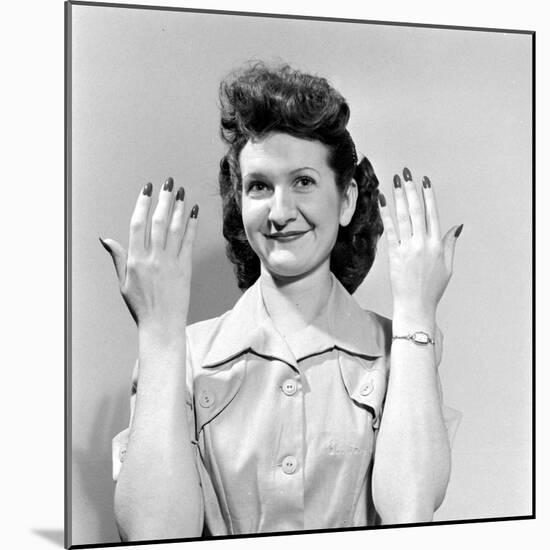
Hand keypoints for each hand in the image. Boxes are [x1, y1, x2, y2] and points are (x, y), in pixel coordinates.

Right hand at [100, 178, 198, 331]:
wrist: (161, 325)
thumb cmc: (141, 306)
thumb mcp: (123, 282)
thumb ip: (118, 258)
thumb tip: (106, 239)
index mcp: (135, 260)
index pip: (138, 224)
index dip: (143, 204)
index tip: (147, 189)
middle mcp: (152, 258)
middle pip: (158, 222)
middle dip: (164, 199)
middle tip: (168, 182)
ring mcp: (170, 263)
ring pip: (174, 229)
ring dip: (179, 208)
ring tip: (182, 192)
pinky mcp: (185, 268)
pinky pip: (188, 242)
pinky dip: (191, 225)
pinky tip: (194, 212)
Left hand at [378, 167, 461, 316]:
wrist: (415, 305)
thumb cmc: (432, 288)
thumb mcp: (447, 266)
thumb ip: (450, 243)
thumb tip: (457, 225)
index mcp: (437, 245)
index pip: (432, 214)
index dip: (428, 195)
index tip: (424, 180)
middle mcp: (423, 244)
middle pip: (417, 210)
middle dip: (411, 190)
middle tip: (407, 173)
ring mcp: (408, 249)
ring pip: (403, 217)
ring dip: (399, 197)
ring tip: (395, 181)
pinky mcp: (394, 255)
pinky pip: (390, 230)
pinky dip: (386, 215)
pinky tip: (383, 201)